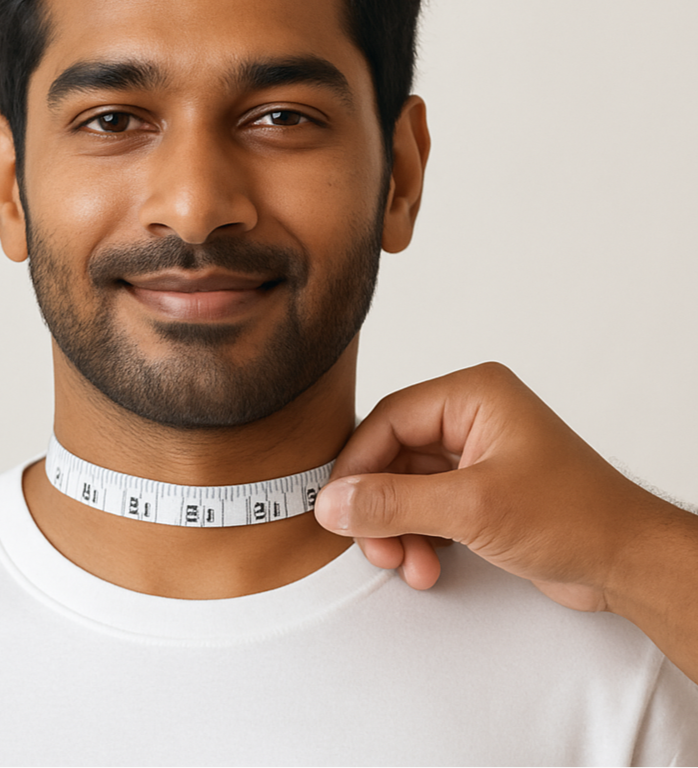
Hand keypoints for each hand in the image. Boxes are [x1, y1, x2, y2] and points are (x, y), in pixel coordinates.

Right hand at [314, 362, 666, 612]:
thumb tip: (331, 503)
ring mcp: (474, 455)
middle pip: (392, 456)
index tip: (337, 507)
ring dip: (398, 530)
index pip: (388, 420)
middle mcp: (470, 417)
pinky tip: (427, 565)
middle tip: (376, 547)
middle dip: (381, 509)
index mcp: (472, 395)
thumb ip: (394, 504)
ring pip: (405, 487)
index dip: (357, 465)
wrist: (629, 564)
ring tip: (409, 564)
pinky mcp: (479, 490)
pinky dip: (418, 538)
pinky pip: (425, 507)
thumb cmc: (574, 517)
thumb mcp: (471, 509)